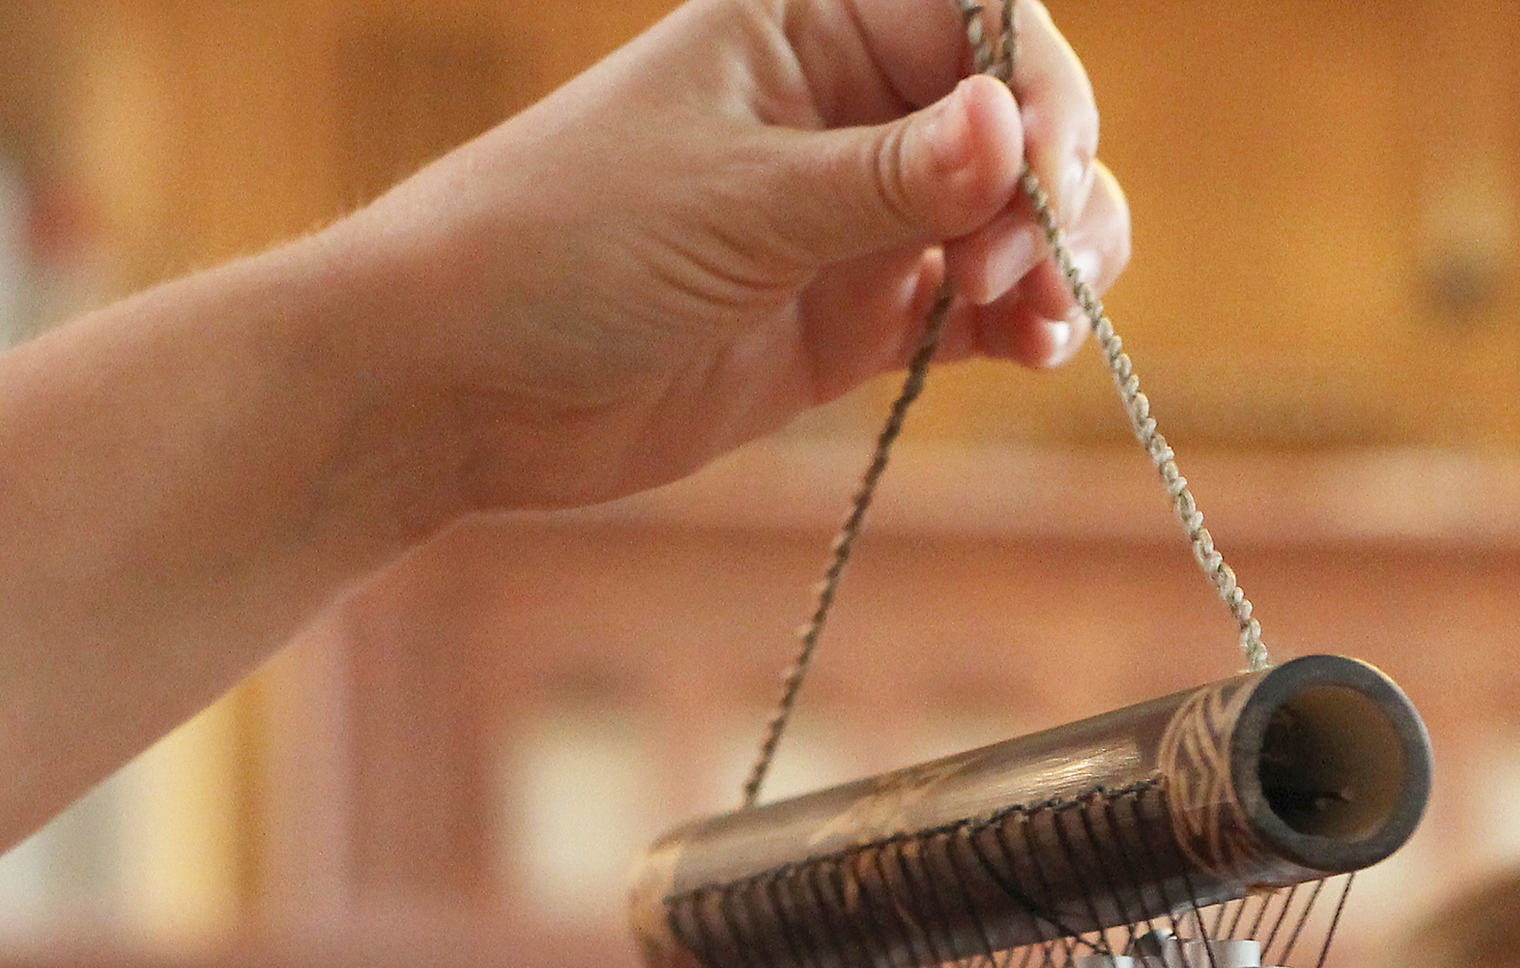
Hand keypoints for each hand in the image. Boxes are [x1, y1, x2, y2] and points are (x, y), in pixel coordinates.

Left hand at [324, 0, 1134, 526]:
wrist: (464, 379)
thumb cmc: (564, 244)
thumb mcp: (737, 201)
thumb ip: (889, 177)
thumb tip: (1011, 122)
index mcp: (807, 25)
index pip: (978, 19)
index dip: (1037, 85)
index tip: (1043, 168)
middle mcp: (847, 107)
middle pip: (1017, 118)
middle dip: (1050, 189)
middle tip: (1014, 270)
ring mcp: (859, 215)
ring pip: (1015, 216)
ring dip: (1055, 261)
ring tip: (1036, 325)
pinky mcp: (858, 316)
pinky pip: (977, 307)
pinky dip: (1019, 326)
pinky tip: (1025, 353)